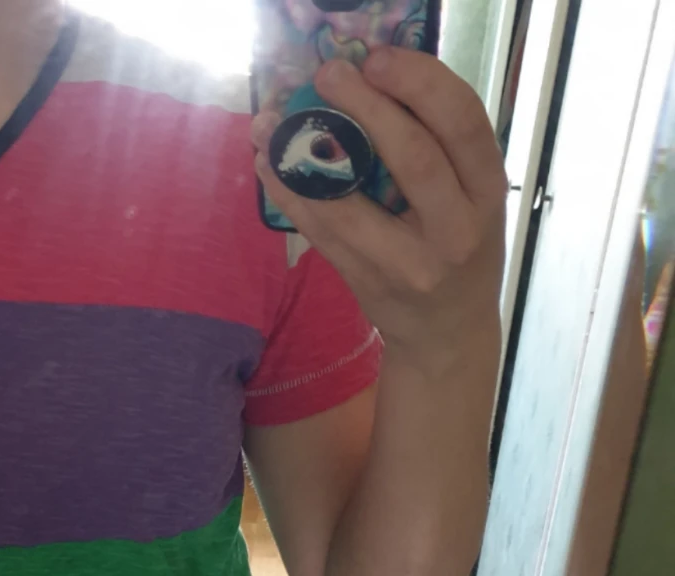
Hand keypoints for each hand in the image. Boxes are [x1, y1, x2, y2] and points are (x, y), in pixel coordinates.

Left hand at [253, 47, 507, 378]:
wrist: (446, 336)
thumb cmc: (459, 252)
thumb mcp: (472, 201)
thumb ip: (442, 153)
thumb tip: (372, 87)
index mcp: (488, 194)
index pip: (463, 125)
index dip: (421, 84)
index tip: (380, 58)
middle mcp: (455, 229)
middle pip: (413, 156)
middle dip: (366, 107)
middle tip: (329, 74)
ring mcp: (408, 263)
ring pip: (350, 202)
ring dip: (303, 155)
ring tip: (272, 121)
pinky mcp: (365, 282)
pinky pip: (320, 233)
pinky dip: (289, 195)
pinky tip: (268, 164)